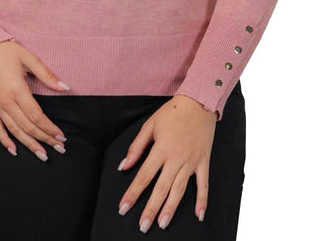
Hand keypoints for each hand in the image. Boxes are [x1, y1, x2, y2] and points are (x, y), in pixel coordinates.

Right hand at [0, 40, 69, 161]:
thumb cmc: (4, 50)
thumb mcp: (28, 57)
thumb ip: (47, 75)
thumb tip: (65, 87)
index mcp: (17, 90)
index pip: (37, 116)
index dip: (49, 128)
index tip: (61, 136)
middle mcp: (5, 102)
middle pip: (27, 126)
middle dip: (44, 139)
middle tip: (59, 148)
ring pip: (14, 131)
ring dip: (29, 144)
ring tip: (42, 154)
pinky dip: (5, 140)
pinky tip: (14, 150)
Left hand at [117, 94, 216, 231]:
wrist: (199, 102)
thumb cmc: (173, 113)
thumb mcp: (150, 125)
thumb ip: (136, 147)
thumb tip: (123, 166)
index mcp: (161, 149)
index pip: (144, 176)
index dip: (132, 193)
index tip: (124, 208)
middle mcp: (176, 158)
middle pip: (161, 188)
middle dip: (150, 209)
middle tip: (143, 226)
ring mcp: (191, 162)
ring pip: (179, 190)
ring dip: (171, 208)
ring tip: (163, 224)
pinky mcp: (204, 162)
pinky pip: (203, 184)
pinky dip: (202, 200)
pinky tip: (198, 215)